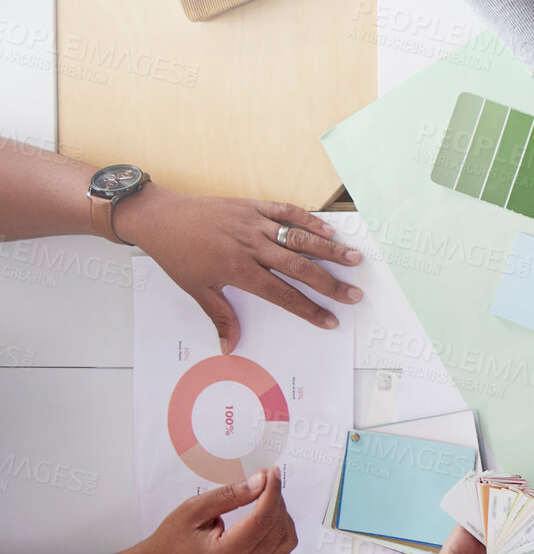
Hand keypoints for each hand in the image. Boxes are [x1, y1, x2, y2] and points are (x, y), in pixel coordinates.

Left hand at [114, 184, 361, 352]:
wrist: (159, 217)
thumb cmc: (176, 254)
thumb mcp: (196, 289)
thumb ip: (221, 316)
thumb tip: (230, 347)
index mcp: (238, 270)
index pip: (282, 294)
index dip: (308, 309)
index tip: (330, 320)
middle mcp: (251, 247)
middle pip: (299, 268)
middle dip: (329, 284)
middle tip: (354, 294)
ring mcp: (254, 224)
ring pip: (299, 238)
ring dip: (329, 250)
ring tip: (355, 259)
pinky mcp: (252, 206)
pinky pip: (286, 211)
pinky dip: (308, 220)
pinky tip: (328, 231)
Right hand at [136, 467, 296, 553]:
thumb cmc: (172, 539)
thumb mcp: (194, 509)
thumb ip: (229, 496)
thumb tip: (260, 482)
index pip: (262, 521)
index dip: (272, 493)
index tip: (271, 472)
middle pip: (277, 529)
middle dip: (276, 500)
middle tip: (265, 479)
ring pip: (286, 540)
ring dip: (282, 514)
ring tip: (265, 496)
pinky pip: (282, 548)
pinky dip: (281, 528)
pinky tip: (268, 513)